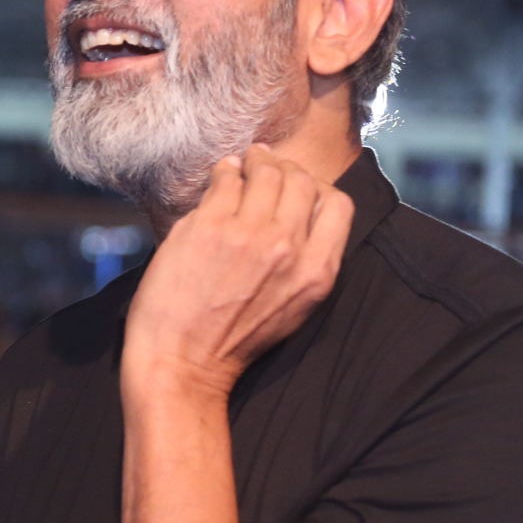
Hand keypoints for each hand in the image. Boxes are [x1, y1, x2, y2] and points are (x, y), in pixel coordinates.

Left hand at [124, 146, 352, 400]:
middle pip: (303, 181)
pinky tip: (222, 175)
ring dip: (257, 161)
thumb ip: (307, 261)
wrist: (184, 362)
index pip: (338, 205)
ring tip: (247, 162)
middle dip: (287, 168)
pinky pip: (225, 179)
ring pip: (266, 172)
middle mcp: (288, 247)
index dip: (319, 189)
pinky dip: (225, 170)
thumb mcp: (294, 306)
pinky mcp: (208, 226)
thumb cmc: (233, 340)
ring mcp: (248, 233)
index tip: (299, 186)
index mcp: (317, 271)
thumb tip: (301, 214)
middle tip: (268, 164)